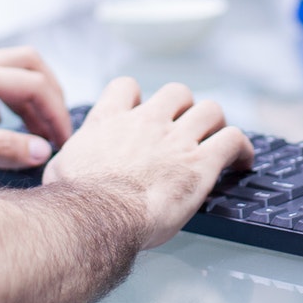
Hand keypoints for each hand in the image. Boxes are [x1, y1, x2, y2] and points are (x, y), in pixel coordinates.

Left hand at [0, 47, 72, 178]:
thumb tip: (42, 150)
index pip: (33, 81)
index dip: (56, 111)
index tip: (64, 143)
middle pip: (27, 62)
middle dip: (50, 93)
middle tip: (57, 130)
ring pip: (8, 71)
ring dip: (29, 98)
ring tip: (37, 134)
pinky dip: (7, 101)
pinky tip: (0, 127)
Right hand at [42, 77, 252, 247]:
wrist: (96, 215)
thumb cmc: (74, 200)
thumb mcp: (60, 168)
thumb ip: (73, 158)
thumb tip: (67, 167)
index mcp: (109, 121)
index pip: (126, 87)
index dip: (139, 98)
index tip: (143, 112)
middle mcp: (146, 122)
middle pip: (177, 92)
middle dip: (185, 107)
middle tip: (187, 129)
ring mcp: (176, 140)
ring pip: (210, 110)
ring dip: (215, 124)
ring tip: (217, 141)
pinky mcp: (200, 164)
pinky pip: (232, 140)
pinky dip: (242, 148)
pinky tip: (242, 161)